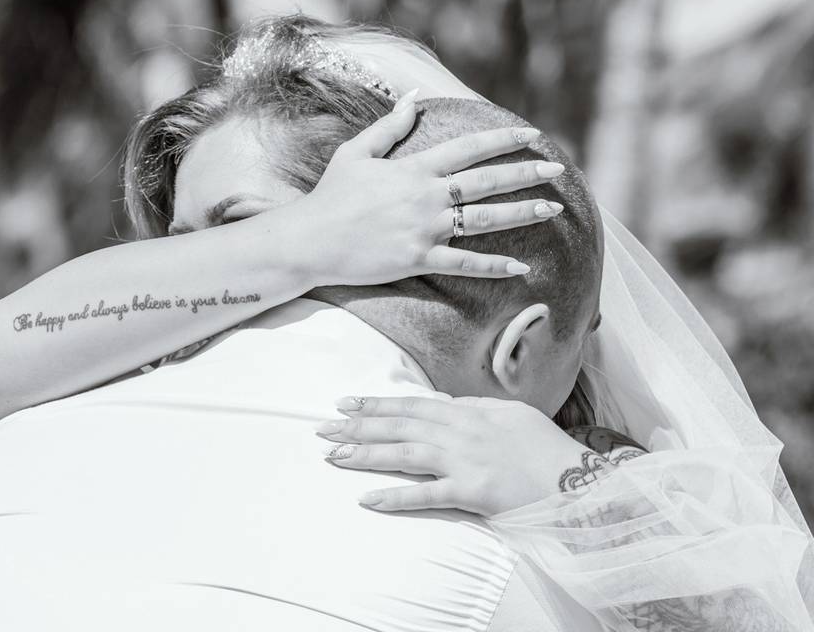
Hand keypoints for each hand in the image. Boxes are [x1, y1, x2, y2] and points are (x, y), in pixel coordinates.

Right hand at [297, 89, 565, 286]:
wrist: (310, 240)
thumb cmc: (330, 197)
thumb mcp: (355, 153)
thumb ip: (388, 127)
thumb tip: (412, 99)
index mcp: (414, 169)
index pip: (469, 148)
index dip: (503, 139)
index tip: (531, 135)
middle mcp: (426, 197)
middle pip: (487, 181)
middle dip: (526, 173)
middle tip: (557, 170)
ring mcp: (424, 229)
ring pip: (485, 220)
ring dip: (522, 213)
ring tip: (552, 209)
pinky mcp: (418, 259)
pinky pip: (464, 264)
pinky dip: (494, 267)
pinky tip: (521, 267)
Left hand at [315, 395, 591, 515]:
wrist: (578, 480)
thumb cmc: (545, 447)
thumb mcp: (508, 415)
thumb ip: (471, 408)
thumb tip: (440, 403)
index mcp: (469, 411)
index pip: (412, 405)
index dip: (376, 404)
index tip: (345, 405)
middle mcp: (462, 431)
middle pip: (401, 425)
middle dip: (359, 426)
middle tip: (323, 429)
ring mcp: (466, 460)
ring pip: (406, 453)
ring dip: (367, 454)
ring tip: (333, 457)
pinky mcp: (473, 491)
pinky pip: (428, 495)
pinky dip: (396, 497)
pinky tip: (368, 499)